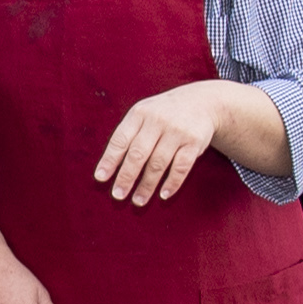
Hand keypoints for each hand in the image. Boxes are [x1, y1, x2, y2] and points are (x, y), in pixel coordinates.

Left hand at [93, 83, 228, 205]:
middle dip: (126, 177)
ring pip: (158, 163)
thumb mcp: (144, 114)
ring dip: (147, 185)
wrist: (202, 102)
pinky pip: (181, 166)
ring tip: (138, 201)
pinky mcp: (194, 141)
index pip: (120, 140)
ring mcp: (177, 131)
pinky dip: (172, 182)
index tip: (100, 178)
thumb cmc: (164, 114)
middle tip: (118, 195)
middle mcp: (157, 121)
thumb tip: (109, 168)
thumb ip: (129, 135)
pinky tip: (163, 195)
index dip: (109, 160)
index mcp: (139, 114)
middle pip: (138, 154)